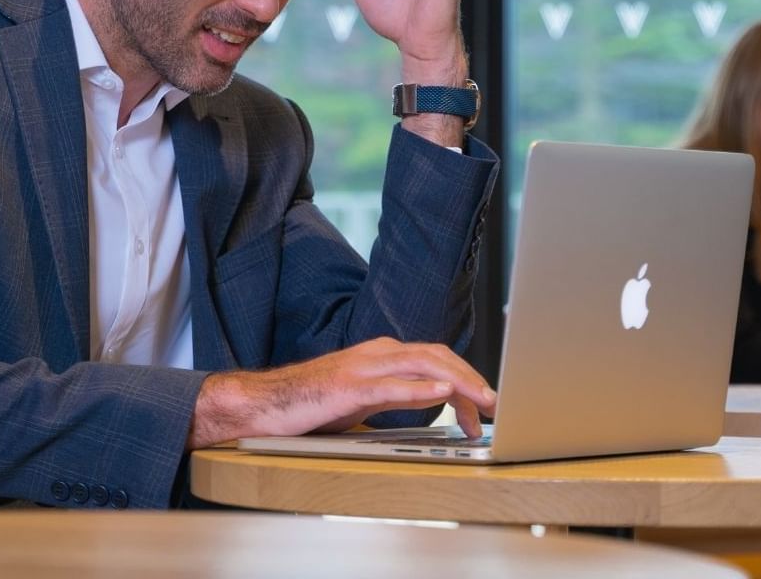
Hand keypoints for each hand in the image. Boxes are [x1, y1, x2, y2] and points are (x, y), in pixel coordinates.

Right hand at [186, 337, 495, 448]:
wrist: (265, 403)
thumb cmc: (312, 403)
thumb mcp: (365, 398)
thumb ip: (398, 395)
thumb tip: (436, 404)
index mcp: (383, 355)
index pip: (437, 360)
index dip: (466, 379)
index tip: (485, 406)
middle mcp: (377, 353)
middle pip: (438, 357)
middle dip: (472, 380)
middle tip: (495, 406)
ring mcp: (363, 367)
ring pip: (423, 366)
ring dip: (458, 383)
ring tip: (482, 401)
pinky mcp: (348, 387)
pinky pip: (391, 386)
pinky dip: (420, 390)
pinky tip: (441, 396)